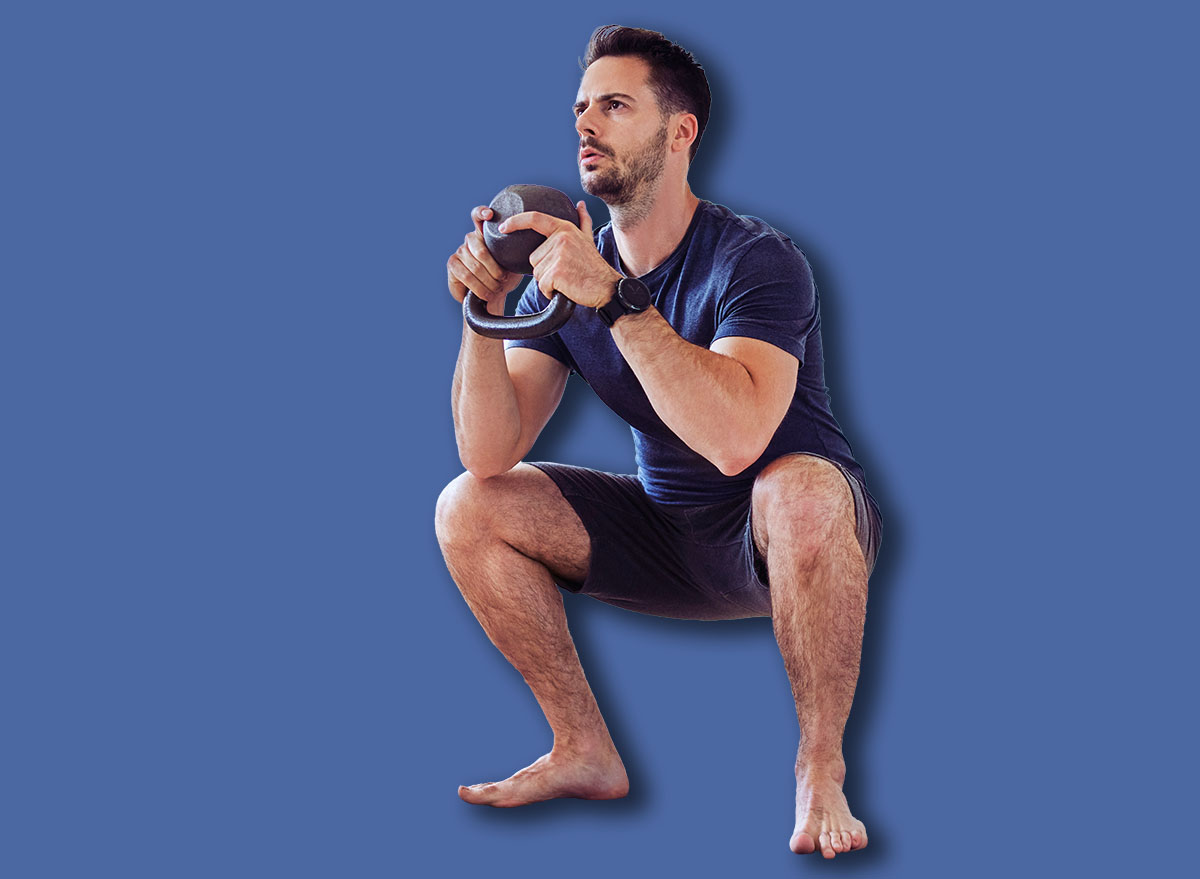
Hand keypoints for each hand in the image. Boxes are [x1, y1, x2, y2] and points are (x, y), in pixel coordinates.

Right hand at [446, 206, 523, 310]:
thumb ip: (516, 254)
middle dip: (496, 272)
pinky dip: (479, 288)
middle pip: (482, 251)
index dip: (482, 213)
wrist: (492, 296)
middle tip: (503, 281)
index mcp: (486, 234)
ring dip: (489, 283)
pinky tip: (486, 294)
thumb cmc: (504, 277)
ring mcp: (460, 250)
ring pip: (475, 267)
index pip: (479, 216)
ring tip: (496, 289)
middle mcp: (471, 239)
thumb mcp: (514, 264)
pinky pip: (466, 276)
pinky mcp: (452, 264)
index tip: (489, 215)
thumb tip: (532, 250)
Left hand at [499, 201, 621, 308]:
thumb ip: (582, 221)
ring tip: (567, 280)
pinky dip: (551, 292)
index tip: (503, 227)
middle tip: (565, 272)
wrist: (607, 287)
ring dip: (548, 282)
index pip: (534, 218)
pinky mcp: (557, 272)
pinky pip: (542, 285)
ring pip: (537, 273)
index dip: (515, 222)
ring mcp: (559, 254)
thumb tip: (580, 205)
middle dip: (545, 269)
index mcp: (564, 228)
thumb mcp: (587, 239)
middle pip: (534, 257)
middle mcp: (561, 238)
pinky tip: (565, 289)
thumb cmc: (594, 266)